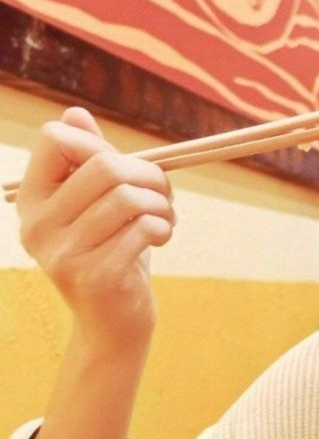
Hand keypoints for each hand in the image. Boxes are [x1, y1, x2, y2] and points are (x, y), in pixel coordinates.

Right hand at [16, 108, 175, 344]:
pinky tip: (162, 238)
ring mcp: (65, 254)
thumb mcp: (95, 208)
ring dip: (162, 204)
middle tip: (164, 194)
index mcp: (32, 202)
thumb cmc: (110, 255)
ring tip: (165, 219)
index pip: (55, 140)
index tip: (124, 168)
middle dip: (149, 174)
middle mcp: (39, 226)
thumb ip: (87, 162)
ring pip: (129, 198)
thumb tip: (75, 113)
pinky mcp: (96, 276)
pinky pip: (143, 229)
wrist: (113, 325)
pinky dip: (163, 227)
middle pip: (105, 167)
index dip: (101, 144)